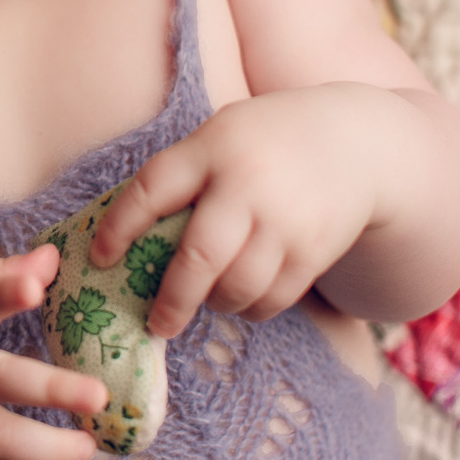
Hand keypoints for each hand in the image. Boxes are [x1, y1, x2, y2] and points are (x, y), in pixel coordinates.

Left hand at [89, 84, 396, 338]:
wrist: (359, 145)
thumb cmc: (267, 142)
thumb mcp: (221, 135)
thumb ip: (185, 175)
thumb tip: (131, 239)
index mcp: (213, 147)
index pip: (152, 190)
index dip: (119, 229)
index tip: (100, 259)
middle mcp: (247, 185)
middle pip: (198, 258)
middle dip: (171, 300)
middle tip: (155, 323)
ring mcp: (285, 221)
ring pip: (236, 289)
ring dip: (214, 304)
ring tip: (208, 298)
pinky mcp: (314, 252)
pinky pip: (271, 299)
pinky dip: (250, 308)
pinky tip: (244, 296)